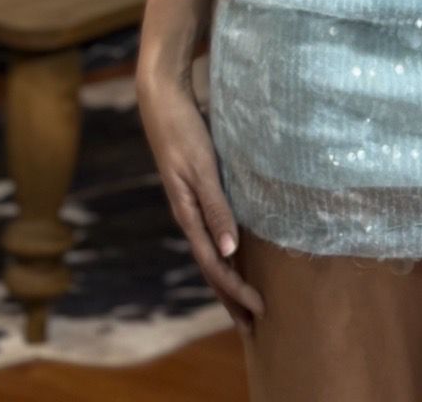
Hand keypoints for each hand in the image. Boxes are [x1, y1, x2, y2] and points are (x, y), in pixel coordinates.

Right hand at [136, 64, 266, 335]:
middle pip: (211, 266)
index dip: (235, 290)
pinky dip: (226, 249)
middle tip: (253, 324)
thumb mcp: (202, 169)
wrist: (163, 97)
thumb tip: (230, 251)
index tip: (259, 311)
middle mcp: (189, 214)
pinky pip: (212, 229)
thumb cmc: (184, 130)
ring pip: (211, 250)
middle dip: (231, 295)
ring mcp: (191, 202)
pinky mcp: (196, 187)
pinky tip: (237, 252)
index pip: (214, 265)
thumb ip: (216, 208)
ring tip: (245, 298)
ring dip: (229, 276)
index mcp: (188, 214)